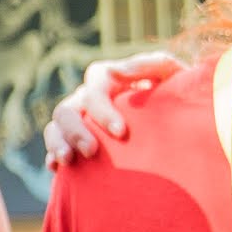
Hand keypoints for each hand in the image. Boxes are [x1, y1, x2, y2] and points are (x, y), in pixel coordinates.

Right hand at [39, 53, 173, 167]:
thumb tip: (119, 71)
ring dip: (57, 142)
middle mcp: (88, 99)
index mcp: (108, 80)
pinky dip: (52, 156)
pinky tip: (57, 168)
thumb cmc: (175, 96)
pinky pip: (54, 148)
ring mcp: (78, 121)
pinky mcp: (76, 143)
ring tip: (67, 161)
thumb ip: (152, 64)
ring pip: (55, 127)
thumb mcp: (171, 75)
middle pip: (66, 108)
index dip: (102, 109)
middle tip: (92, 151)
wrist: (178, 125)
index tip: (121, 132)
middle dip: (76, 130)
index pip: (94, 86)